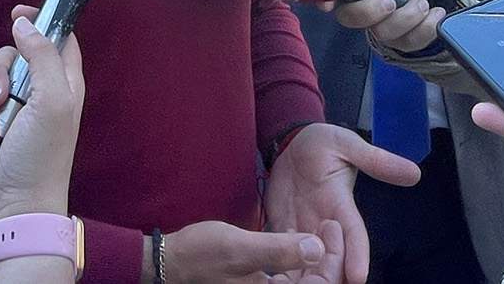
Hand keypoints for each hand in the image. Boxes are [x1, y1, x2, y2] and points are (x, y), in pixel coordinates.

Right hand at [0, 7, 84, 223]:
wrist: (17, 209)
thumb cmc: (43, 156)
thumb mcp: (52, 101)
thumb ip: (42, 56)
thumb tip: (24, 22)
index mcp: (60, 83)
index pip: (56, 38)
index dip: (38, 21)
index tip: (15, 13)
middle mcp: (37, 95)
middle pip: (7, 61)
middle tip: (0, 100)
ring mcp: (11, 116)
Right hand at [160, 218, 341, 283]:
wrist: (170, 262)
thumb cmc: (201, 255)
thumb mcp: (240, 248)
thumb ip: (279, 251)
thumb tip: (317, 249)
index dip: (333, 259)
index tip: (331, 227)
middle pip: (316, 283)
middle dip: (327, 257)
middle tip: (329, 225)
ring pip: (303, 280)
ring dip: (314, 257)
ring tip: (318, 229)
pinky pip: (288, 277)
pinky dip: (296, 259)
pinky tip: (294, 238)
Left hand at [263, 122, 419, 282]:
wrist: (292, 143)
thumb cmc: (323, 142)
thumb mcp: (348, 145)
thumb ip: (376, 160)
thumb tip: (414, 172)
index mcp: (342, 206)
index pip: (355, 236)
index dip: (357, 256)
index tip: (359, 276)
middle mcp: (325, 224)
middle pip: (332, 261)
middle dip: (327, 275)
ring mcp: (303, 228)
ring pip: (307, 264)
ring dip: (300, 278)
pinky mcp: (282, 227)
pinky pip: (280, 252)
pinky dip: (277, 266)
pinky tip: (270, 279)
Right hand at [328, 0, 446, 52]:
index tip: (327, 4)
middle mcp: (365, 7)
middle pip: (351, 18)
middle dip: (368, 11)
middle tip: (390, 0)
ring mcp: (383, 27)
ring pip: (383, 33)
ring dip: (404, 19)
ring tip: (424, 4)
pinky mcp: (404, 41)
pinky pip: (410, 42)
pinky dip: (425, 30)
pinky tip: (437, 15)